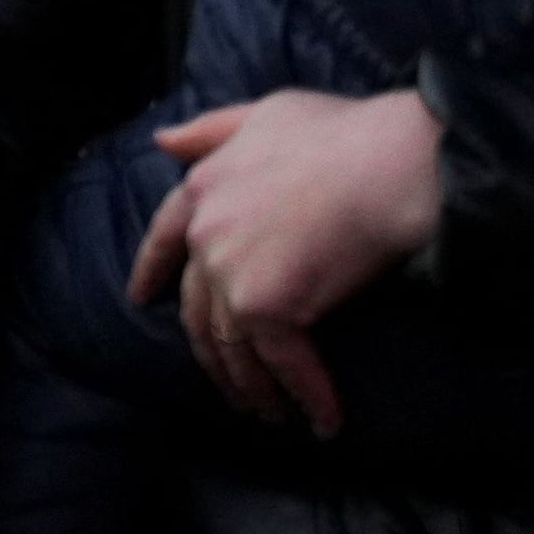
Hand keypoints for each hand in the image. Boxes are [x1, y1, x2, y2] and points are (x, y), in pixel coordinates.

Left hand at [127, 87, 443, 438]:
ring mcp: (233, 274)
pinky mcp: (269, 307)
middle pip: (198, 310)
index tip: (142, 299)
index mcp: (202, 187)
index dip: (151, 270)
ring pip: (233, 347)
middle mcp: (206, 235)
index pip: (163, 238)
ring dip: (254, 388)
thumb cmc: (344, 132)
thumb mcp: (267, 111)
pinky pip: (285, 364)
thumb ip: (213, 130)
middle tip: (228, 382)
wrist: (392, 161)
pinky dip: (306, 396)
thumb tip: (162, 143)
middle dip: (212, 352)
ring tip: (273, 413)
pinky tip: (323, 421)